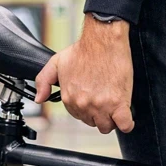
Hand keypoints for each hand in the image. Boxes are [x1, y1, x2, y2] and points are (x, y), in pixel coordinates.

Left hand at [35, 14, 134, 133]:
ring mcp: (101, 105)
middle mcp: (84, 104)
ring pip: (107, 126)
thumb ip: (43, 81)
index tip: (94, 100)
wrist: (102, 39)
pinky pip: (124, 125)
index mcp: (70, 98)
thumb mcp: (56, 63)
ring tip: (115, 108)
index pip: (79, 117)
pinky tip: (126, 117)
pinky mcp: (118, 103)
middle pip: (94, 123)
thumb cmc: (84, 49)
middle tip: (106, 101)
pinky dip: (126, 124)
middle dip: (100, 115)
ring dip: (112, 120)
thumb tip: (39, 99)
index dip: (88, 110)